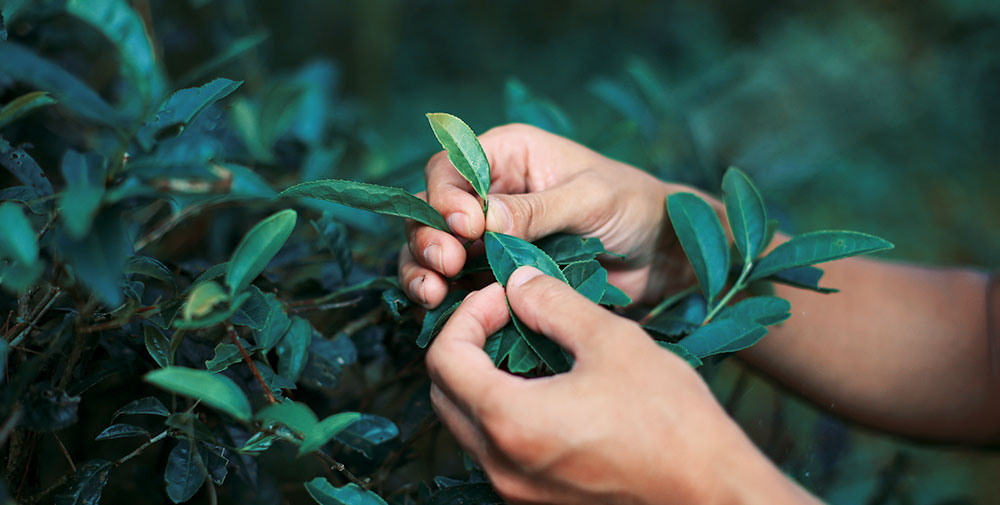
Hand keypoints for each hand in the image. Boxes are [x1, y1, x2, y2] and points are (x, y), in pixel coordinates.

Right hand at [399, 123, 697, 307]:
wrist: (662, 254)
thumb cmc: (635, 206)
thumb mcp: (589, 198)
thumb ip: (535, 210)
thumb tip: (480, 220)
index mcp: (508, 155)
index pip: (450, 168)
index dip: (445, 198)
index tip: (465, 228)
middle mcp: (489, 192)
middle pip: (431, 211)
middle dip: (427, 238)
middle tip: (445, 265)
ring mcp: (489, 237)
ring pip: (434, 251)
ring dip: (423, 271)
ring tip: (434, 293)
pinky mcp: (496, 275)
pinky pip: (457, 286)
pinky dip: (444, 299)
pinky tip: (442, 310)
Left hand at [425, 266, 818, 504]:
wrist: (711, 491)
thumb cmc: (671, 418)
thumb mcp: (612, 341)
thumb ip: (552, 304)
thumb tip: (517, 282)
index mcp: (511, 422)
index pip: (444, 358)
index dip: (467, 315)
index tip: (504, 297)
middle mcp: (501, 464)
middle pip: (446, 393)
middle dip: (468, 345)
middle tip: (509, 316)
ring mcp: (515, 490)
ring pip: (468, 424)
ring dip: (484, 378)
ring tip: (530, 348)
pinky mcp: (536, 502)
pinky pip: (496, 450)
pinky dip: (504, 411)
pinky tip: (547, 388)